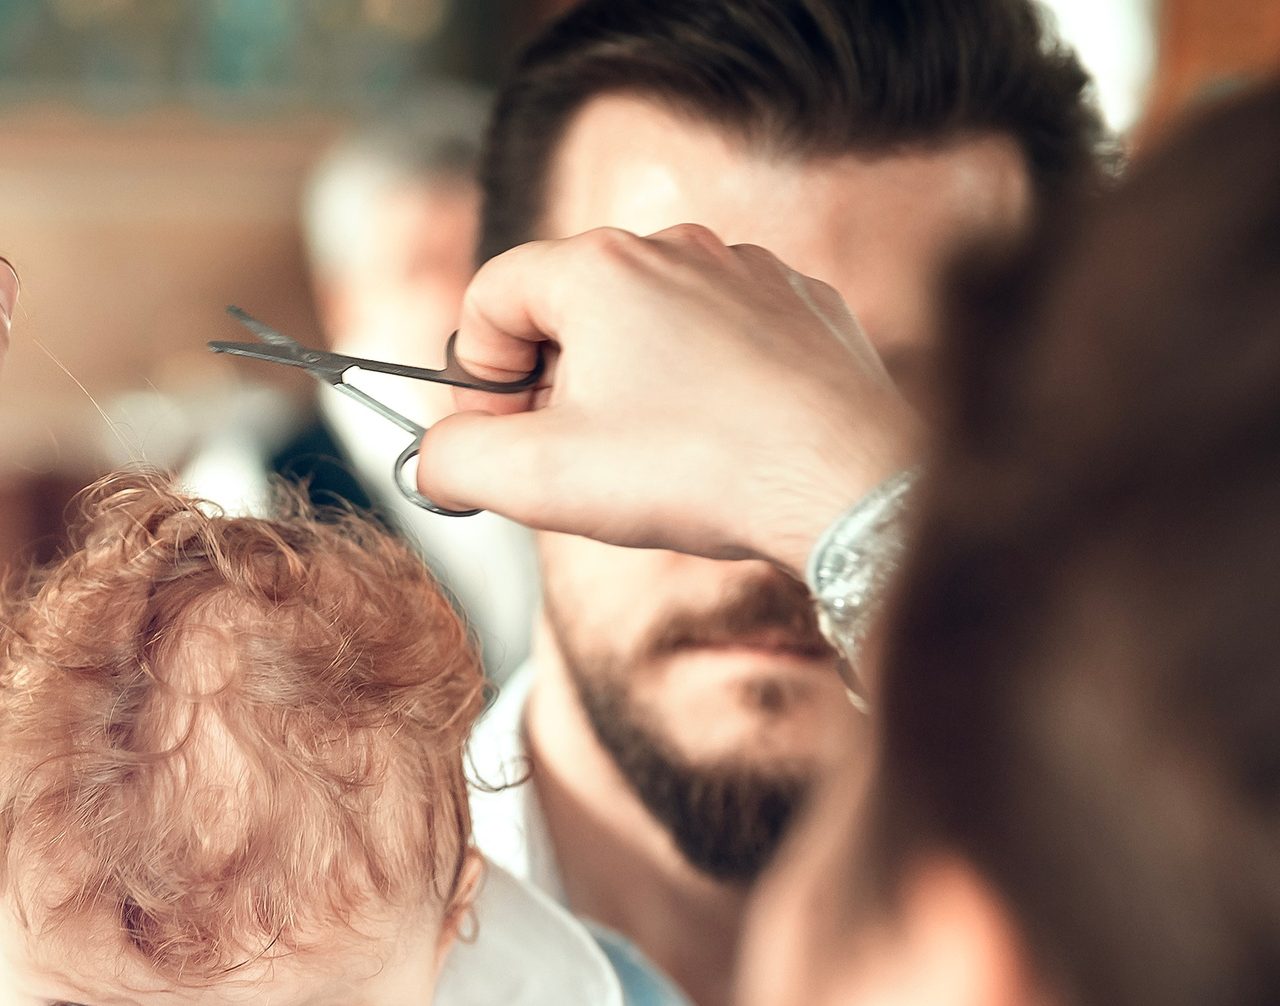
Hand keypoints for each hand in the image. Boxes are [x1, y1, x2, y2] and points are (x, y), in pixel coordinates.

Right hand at [415, 225, 918, 572]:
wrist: (846, 484)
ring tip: (655, 461)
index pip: (491, 298)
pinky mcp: (802, 307)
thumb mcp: (536, 481)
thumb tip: (433, 460)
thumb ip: (453, 462)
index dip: (479, 379)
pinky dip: (704, 386)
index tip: (504, 442)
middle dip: (553, 387)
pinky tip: (721, 443)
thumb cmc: (695, 473)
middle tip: (575, 464)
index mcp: (598, 267)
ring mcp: (748, 271)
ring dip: (628, 386)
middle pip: (569, 309)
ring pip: (648, 324)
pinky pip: (721, 337)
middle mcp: (675, 246)